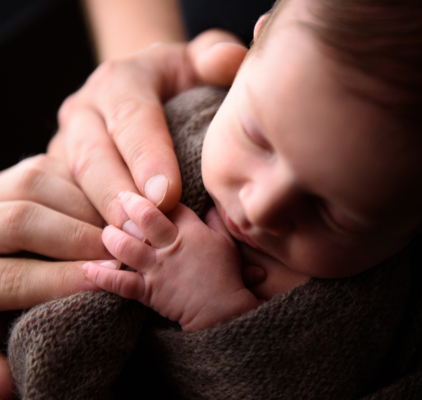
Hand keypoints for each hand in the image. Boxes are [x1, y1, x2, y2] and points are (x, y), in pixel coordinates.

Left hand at [0, 155, 112, 399]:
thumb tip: (8, 386)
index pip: (9, 277)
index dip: (59, 281)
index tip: (102, 283)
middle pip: (20, 219)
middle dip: (78, 239)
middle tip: (118, 255)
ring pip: (34, 181)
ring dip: (84, 206)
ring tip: (116, 229)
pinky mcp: (9, 173)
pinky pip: (49, 165)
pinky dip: (83, 184)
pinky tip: (103, 206)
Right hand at [49, 29, 246, 227]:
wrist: (149, 93)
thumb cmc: (183, 83)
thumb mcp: (201, 62)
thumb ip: (217, 57)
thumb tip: (227, 62)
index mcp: (120, 81)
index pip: (131, 118)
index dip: (147, 157)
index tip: (166, 196)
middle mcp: (86, 111)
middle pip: (93, 156)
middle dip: (118, 196)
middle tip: (145, 230)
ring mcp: (69, 143)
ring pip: (73, 184)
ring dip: (99, 217)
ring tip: (129, 246)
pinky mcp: (64, 171)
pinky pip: (68, 202)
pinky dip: (87, 228)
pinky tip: (113, 250)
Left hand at [83, 192, 258, 331]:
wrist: (222, 312)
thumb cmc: (227, 276)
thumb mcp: (227, 243)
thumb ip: (215, 221)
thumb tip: (207, 205)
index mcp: (192, 231)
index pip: (170, 205)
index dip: (159, 197)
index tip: (149, 193)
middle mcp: (171, 245)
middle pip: (145, 217)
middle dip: (129, 204)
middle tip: (120, 198)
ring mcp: (157, 268)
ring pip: (126, 246)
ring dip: (112, 236)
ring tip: (106, 231)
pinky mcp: (148, 291)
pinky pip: (120, 282)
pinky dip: (102, 275)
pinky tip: (88, 267)